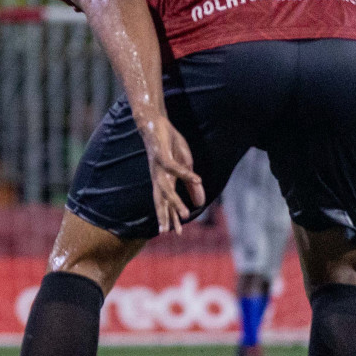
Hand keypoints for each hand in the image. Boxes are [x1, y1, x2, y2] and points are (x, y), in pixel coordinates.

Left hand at [138, 114, 204, 235]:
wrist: (155, 122)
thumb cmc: (170, 144)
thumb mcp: (186, 165)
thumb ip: (191, 185)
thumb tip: (200, 203)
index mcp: (164, 180)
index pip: (166, 202)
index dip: (170, 217)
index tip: (174, 233)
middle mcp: (159, 176)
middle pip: (161, 200)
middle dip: (165, 216)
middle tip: (168, 232)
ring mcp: (159, 167)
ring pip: (166, 188)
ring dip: (175, 202)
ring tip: (184, 214)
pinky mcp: (162, 155)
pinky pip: (174, 167)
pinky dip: (185, 174)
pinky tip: (197, 179)